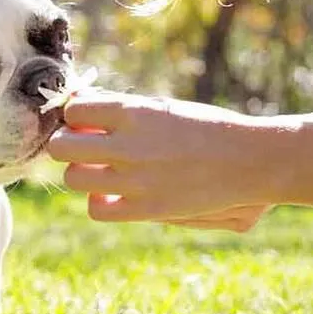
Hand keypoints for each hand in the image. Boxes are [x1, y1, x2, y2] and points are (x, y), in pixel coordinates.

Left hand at [47, 90, 279, 226]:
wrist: (250, 159)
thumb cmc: (206, 127)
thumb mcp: (163, 108)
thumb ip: (121, 111)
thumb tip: (80, 104)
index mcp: (136, 111)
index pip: (74, 109)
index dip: (75, 115)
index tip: (85, 121)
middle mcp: (130, 144)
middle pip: (62, 145)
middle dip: (68, 145)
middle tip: (84, 147)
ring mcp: (136, 179)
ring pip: (74, 178)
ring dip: (82, 173)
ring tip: (101, 171)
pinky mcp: (147, 208)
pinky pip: (97, 209)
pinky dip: (99, 201)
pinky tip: (114, 194)